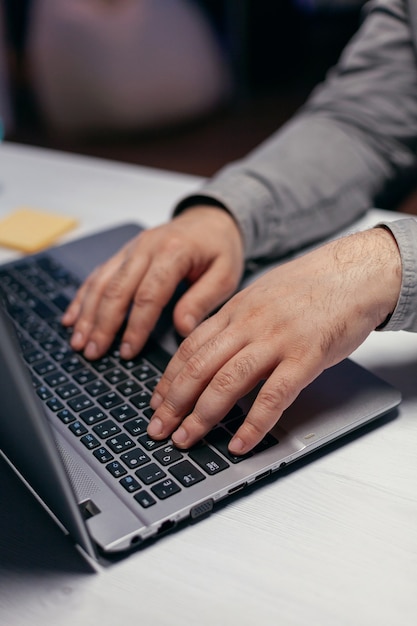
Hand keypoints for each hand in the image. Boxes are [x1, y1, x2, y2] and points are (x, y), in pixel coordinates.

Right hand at [62, 206, 244, 359]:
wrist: (210, 219)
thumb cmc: (219, 249)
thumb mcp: (225, 275)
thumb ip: (203, 301)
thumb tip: (182, 329)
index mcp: (173, 252)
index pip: (149, 295)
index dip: (135, 326)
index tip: (128, 352)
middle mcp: (146, 247)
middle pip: (117, 290)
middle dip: (103, 325)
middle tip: (93, 353)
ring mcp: (131, 248)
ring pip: (101, 282)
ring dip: (87, 314)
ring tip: (79, 342)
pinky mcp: (123, 253)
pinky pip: (98, 274)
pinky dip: (83, 297)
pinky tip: (72, 318)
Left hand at [147, 227, 400, 453]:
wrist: (354, 273)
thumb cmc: (311, 287)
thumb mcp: (262, 295)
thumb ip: (237, 321)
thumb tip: (215, 349)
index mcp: (236, 310)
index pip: (190, 347)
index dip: (169, 378)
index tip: (157, 402)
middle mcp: (249, 324)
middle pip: (199, 367)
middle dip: (173, 403)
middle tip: (158, 429)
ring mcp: (276, 340)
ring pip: (227, 381)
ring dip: (201, 416)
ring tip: (185, 440)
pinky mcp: (306, 357)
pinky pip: (273, 396)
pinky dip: (253, 424)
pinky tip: (239, 443)